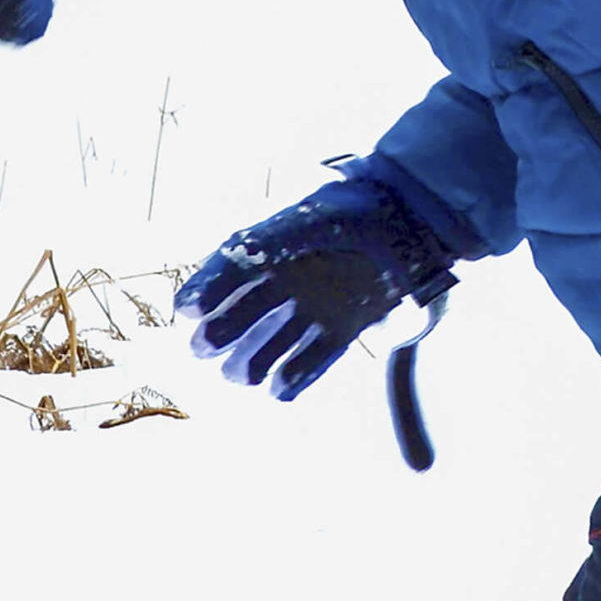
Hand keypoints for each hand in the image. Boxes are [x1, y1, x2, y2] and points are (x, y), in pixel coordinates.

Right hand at [175, 175, 454, 400]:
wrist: (414, 224)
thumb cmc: (361, 211)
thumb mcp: (316, 217)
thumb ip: (278, 238)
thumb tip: (238, 254)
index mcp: (275, 246)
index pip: (228, 270)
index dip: (206, 289)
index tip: (186, 310)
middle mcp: (288, 280)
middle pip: (241, 314)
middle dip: (218, 333)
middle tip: (203, 347)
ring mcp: (313, 308)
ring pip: (270, 344)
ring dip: (251, 362)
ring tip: (242, 374)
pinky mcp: (341, 331)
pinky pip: (311, 362)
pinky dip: (295, 379)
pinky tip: (280, 390)